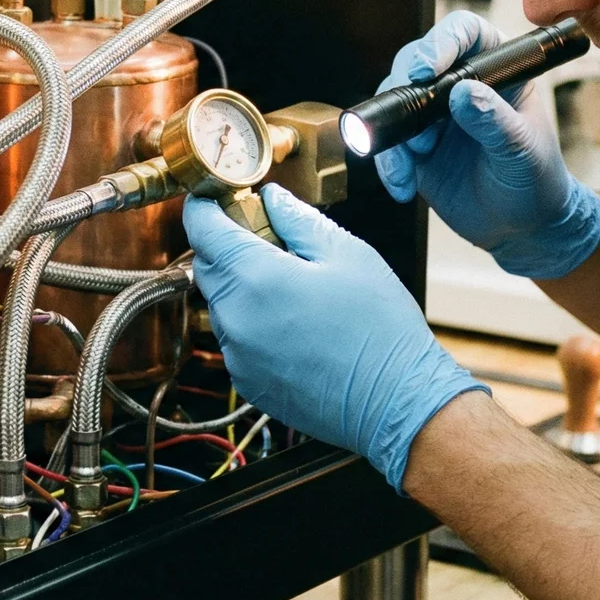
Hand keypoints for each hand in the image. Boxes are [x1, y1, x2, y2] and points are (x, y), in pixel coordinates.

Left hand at [183, 184, 485, 491]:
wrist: (396, 402)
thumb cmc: (379, 329)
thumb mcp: (347, 254)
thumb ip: (299, 220)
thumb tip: (271, 199)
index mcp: (255, 279)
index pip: (202, 230)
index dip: (204, 206)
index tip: (215, 197)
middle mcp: (235, 319)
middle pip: (207, 266)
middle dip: (227, 245)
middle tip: (267, 236)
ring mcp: (238, 356)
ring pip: (221, 304)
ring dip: (241, 286)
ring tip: (290, 284)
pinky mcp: (248, 382)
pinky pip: (235, 339)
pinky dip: (251, 321)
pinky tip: (292, 322)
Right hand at [373, 11, 599, 278]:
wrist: (522, 229)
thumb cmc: (536, 180)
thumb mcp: (523, 151)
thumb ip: (496, 122)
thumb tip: (463, 92)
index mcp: (497, 67)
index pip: (466, 33)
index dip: (442, 42)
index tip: (427, 70)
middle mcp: (459, 83)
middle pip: (416, 60)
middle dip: (405, 86)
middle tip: (408, 115)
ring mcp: (432, 114)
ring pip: (393, 100)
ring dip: (393, 129)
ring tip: (416, 159)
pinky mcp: (412, 147)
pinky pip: (387, 144)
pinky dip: (388, 164)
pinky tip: (404, 187)